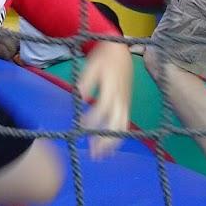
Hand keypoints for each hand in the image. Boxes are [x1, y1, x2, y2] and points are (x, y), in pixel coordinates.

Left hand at [78, 40, 132, 158]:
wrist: (120, 51)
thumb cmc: (103, 57)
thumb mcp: (92, 65)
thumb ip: (86, 81)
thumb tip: (79, 97)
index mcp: (111, 87)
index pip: (102, 108)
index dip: (92, 119)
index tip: (80, 125)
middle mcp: (120, 98)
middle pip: (115, 123)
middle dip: (105, 139)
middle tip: (93, 152)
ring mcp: (125, 102)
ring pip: (122, 126)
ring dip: (112, 142)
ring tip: (100, 154)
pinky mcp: (126, 104)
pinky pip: (124, 123)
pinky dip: (118, 135)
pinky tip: (108, 145)